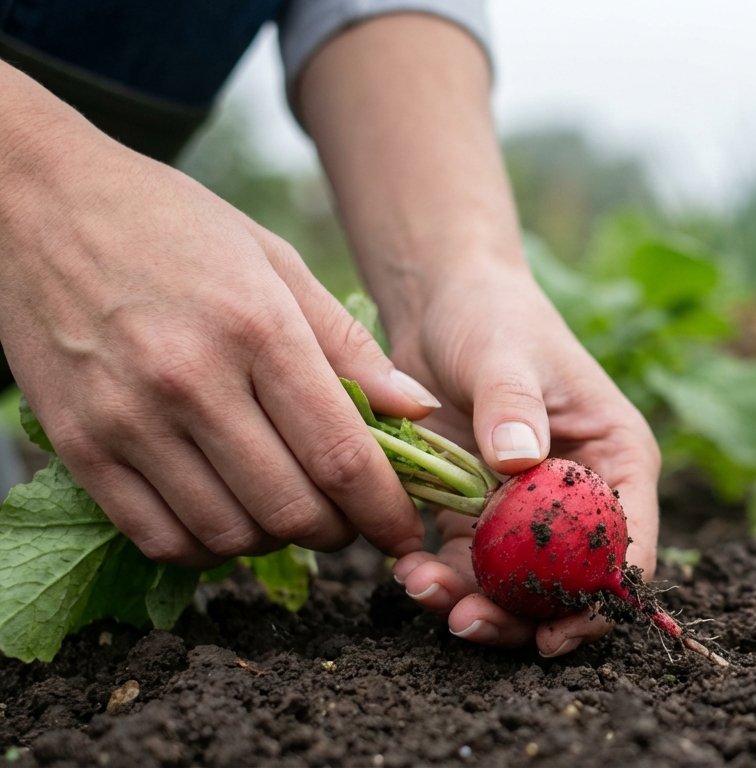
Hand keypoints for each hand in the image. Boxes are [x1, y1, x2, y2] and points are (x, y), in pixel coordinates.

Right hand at [0, 127, 437, 566]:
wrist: (37, 203)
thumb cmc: (173, 226)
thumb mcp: (276, 262)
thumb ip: (348, 345)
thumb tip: (418, 412)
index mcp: (256, 328)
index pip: (340, 455)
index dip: (384, 511)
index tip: (404, 530)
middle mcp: (190, 380)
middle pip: (290, 508)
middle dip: (338, 532)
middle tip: (350, 520)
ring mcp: (126, 418)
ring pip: (228, 533)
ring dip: (275, 542)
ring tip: (290, 511)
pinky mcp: (78, 445)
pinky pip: (158, 538)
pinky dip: (207, 548)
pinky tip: (228, 517)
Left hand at [386, 262, 660, 657]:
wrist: (441, 302)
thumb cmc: (493, 316)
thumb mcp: (506, 352)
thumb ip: (514, 405)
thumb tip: (519, 462)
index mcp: (617, 459)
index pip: (630, 543)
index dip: (601, 598)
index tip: (556, 631)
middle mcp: (582, 495)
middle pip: (571, 581)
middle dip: (523, 613)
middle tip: (468, 623)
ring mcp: (527, 511)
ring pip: (515, 584)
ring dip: (473, 602)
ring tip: (422, 590)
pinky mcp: (477, 514)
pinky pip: (467, 564)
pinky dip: (441, 578)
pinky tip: (407, 571)